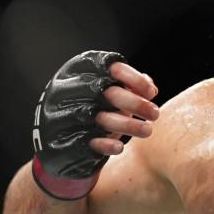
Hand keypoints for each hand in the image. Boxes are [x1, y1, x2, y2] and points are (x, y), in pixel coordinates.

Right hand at [31, 50, 158, 199]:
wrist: (59, 145)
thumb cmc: (93, 111)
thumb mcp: (109, 94)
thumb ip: (129, 85)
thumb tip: (150, 86)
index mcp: (74, 72)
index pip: (105, 66)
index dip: (132, 78)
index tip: (152, 93)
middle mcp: (62, 90)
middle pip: (102, 91)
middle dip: (134, 102)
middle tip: (155, 113)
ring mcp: (58, 116)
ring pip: (96, 117)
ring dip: (128, 125)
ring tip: (148, 130)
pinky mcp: (59, 141)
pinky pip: (84, 141)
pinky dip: (105, 144)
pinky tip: (120, 147)